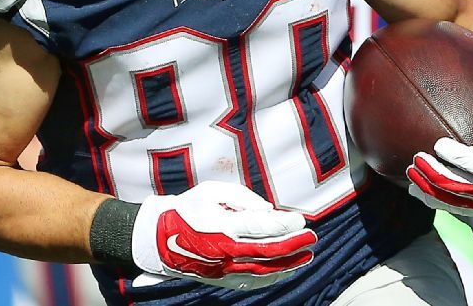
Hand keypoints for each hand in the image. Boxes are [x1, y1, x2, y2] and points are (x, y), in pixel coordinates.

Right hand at [131, 181, 317, 290]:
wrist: (160, 239)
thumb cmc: (188, 209)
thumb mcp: (213, 191)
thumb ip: (243, 198)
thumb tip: (269, 211)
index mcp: (223, 226)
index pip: (262, 227)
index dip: (285, 225)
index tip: (301, 219)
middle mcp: (226, 251)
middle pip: (268, 250)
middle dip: (294, 244)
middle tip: (312, 237)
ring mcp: (225, 269)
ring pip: (265, 270)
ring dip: (289, 263)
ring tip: (307, 256)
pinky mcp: (224, 280)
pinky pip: (254, 281)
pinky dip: (273, 277)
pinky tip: (286, 271)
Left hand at [406, 102, 472, 221]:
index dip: (460, 157)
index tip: (439, 144)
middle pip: (463, 187)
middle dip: (437, 174)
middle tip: (417, 158)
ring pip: (454, 201)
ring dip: (430, 188)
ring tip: (411, 171)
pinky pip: (453, 209)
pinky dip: (433, 200)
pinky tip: (415, 188)